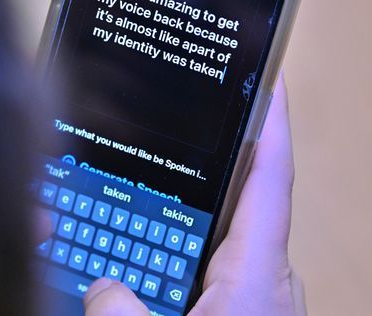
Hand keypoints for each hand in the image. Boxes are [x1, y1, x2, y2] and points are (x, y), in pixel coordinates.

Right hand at [84, 75, 304, 315]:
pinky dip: (176, 251)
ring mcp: (251, 288)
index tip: (267, 79)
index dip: (270, 121)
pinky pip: (206, 265)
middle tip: (156, 135)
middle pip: (230, 198)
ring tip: (134, 202)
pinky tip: (146, 256)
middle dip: (195, 169)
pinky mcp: (239, 305)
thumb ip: (125, 313)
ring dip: (177, 216)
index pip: (269, 175)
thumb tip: (101, 287)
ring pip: (214, 235)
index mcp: (258, 270)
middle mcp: (261, 272)